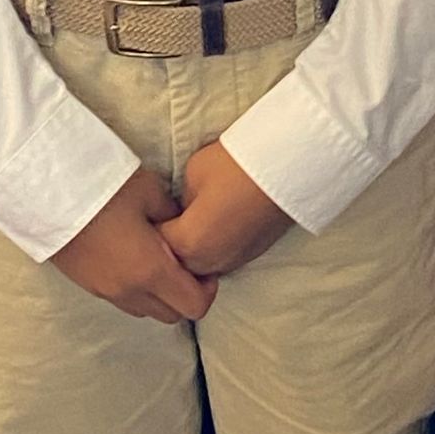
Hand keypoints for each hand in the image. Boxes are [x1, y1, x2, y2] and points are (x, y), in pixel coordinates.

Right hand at [50, 164, 217, 322]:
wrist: (48, 194)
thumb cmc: (105, 188)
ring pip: (146, 310)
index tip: (204, 264)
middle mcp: (130, 290)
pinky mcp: (88, 286)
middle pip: (172, 315)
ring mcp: (106, 292)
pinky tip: (134, 256)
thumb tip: (184, 225)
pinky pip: (124, 300)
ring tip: (158, 258)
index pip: (195, 306)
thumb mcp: (151, 191)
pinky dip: (137, 288)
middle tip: (184, 261)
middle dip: (185, 294)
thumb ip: (174, 215)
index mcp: (151, 271)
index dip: (208, 290)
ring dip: (160, 294)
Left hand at [157, 140, 292, 278]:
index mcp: (188, 243)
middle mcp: (208, 262)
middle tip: (165, 220)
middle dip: (166, 247)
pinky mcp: (250, 256)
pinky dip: (211, 248)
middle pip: (174, 265)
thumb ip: (179, 201)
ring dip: (190, 251)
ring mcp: (231, 262)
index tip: (145, 215)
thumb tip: (182, 211)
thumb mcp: (192, 174)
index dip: (146, 230)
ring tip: (190, 222)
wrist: (289, 166)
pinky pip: (218, 261)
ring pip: (197, 267)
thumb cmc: (238, 166)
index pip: (152, 247)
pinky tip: (214, 224)